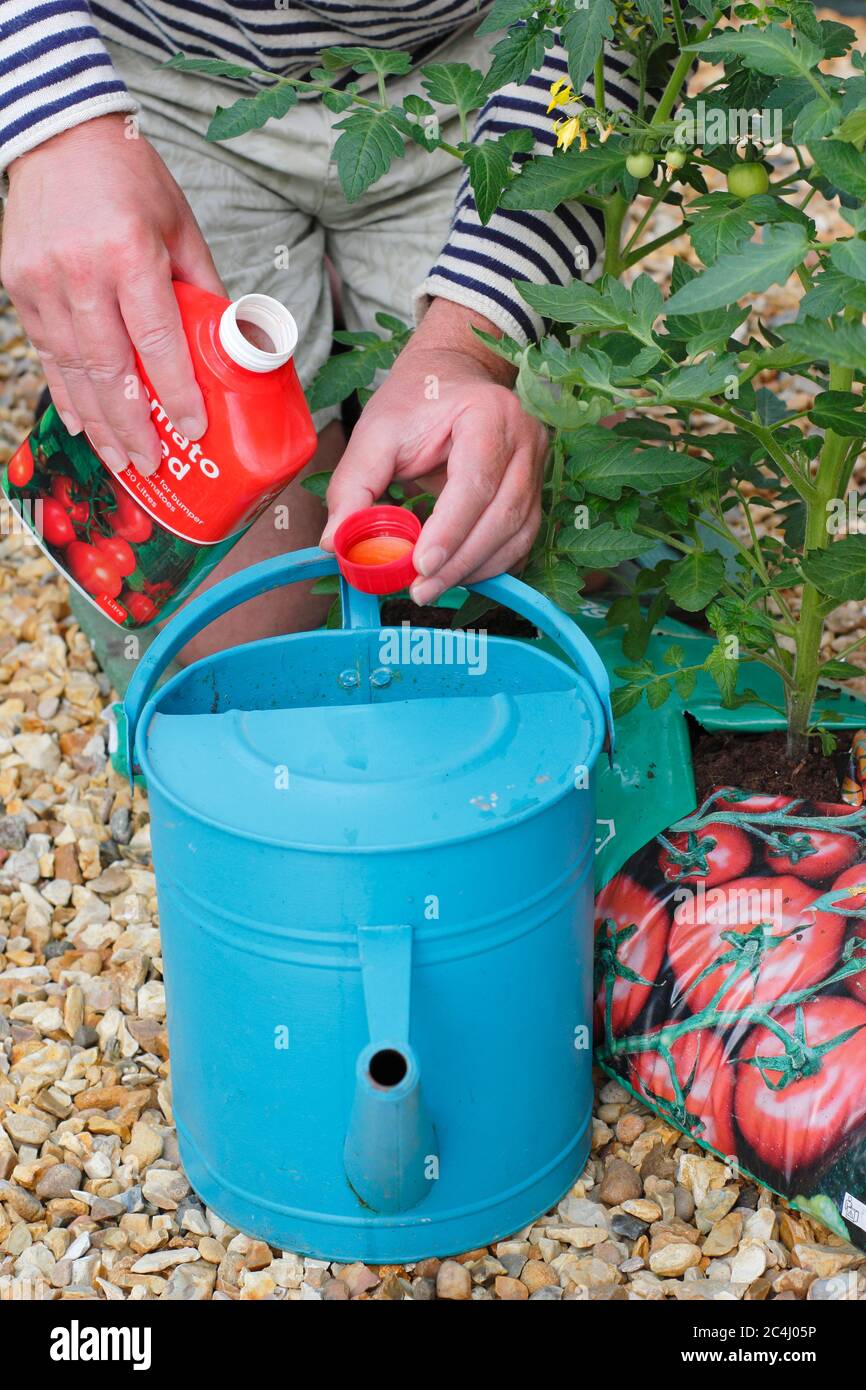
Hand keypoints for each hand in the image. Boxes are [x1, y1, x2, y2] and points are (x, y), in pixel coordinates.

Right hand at [2, 114, 224, 474]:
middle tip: (151, 468)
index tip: (191, 431)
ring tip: (121, 461)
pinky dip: (67, 393)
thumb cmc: (129, 179)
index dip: (175, 393)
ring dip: (98, 423)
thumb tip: (234, 342)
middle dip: (131, 427)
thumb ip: (203, 287)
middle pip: (108, 370)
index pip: (157, 342)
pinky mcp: (18, 285)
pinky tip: (85, 424)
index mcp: (129, 254)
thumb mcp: (180, 226)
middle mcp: (80, 272)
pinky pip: (46, 353)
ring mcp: (42, 281)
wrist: (56, 132)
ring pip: (72, 370)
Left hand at [321, 298, 547, 604]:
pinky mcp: (535, 492)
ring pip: (517, 534)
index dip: (450, 530)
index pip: (476, 481)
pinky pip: (520, 540)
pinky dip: (489, 564)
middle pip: (503, 514)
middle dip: (459, 561)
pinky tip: (456, 574)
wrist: (453, 375)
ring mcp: (536, 467)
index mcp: (489, 414)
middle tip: (420, 589)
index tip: (421, 565)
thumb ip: (353, 485)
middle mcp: (525, 439)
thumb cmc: (416, 401)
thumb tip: (335, 542)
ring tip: (431, 586)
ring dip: (474, 568)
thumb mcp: (375, 432)